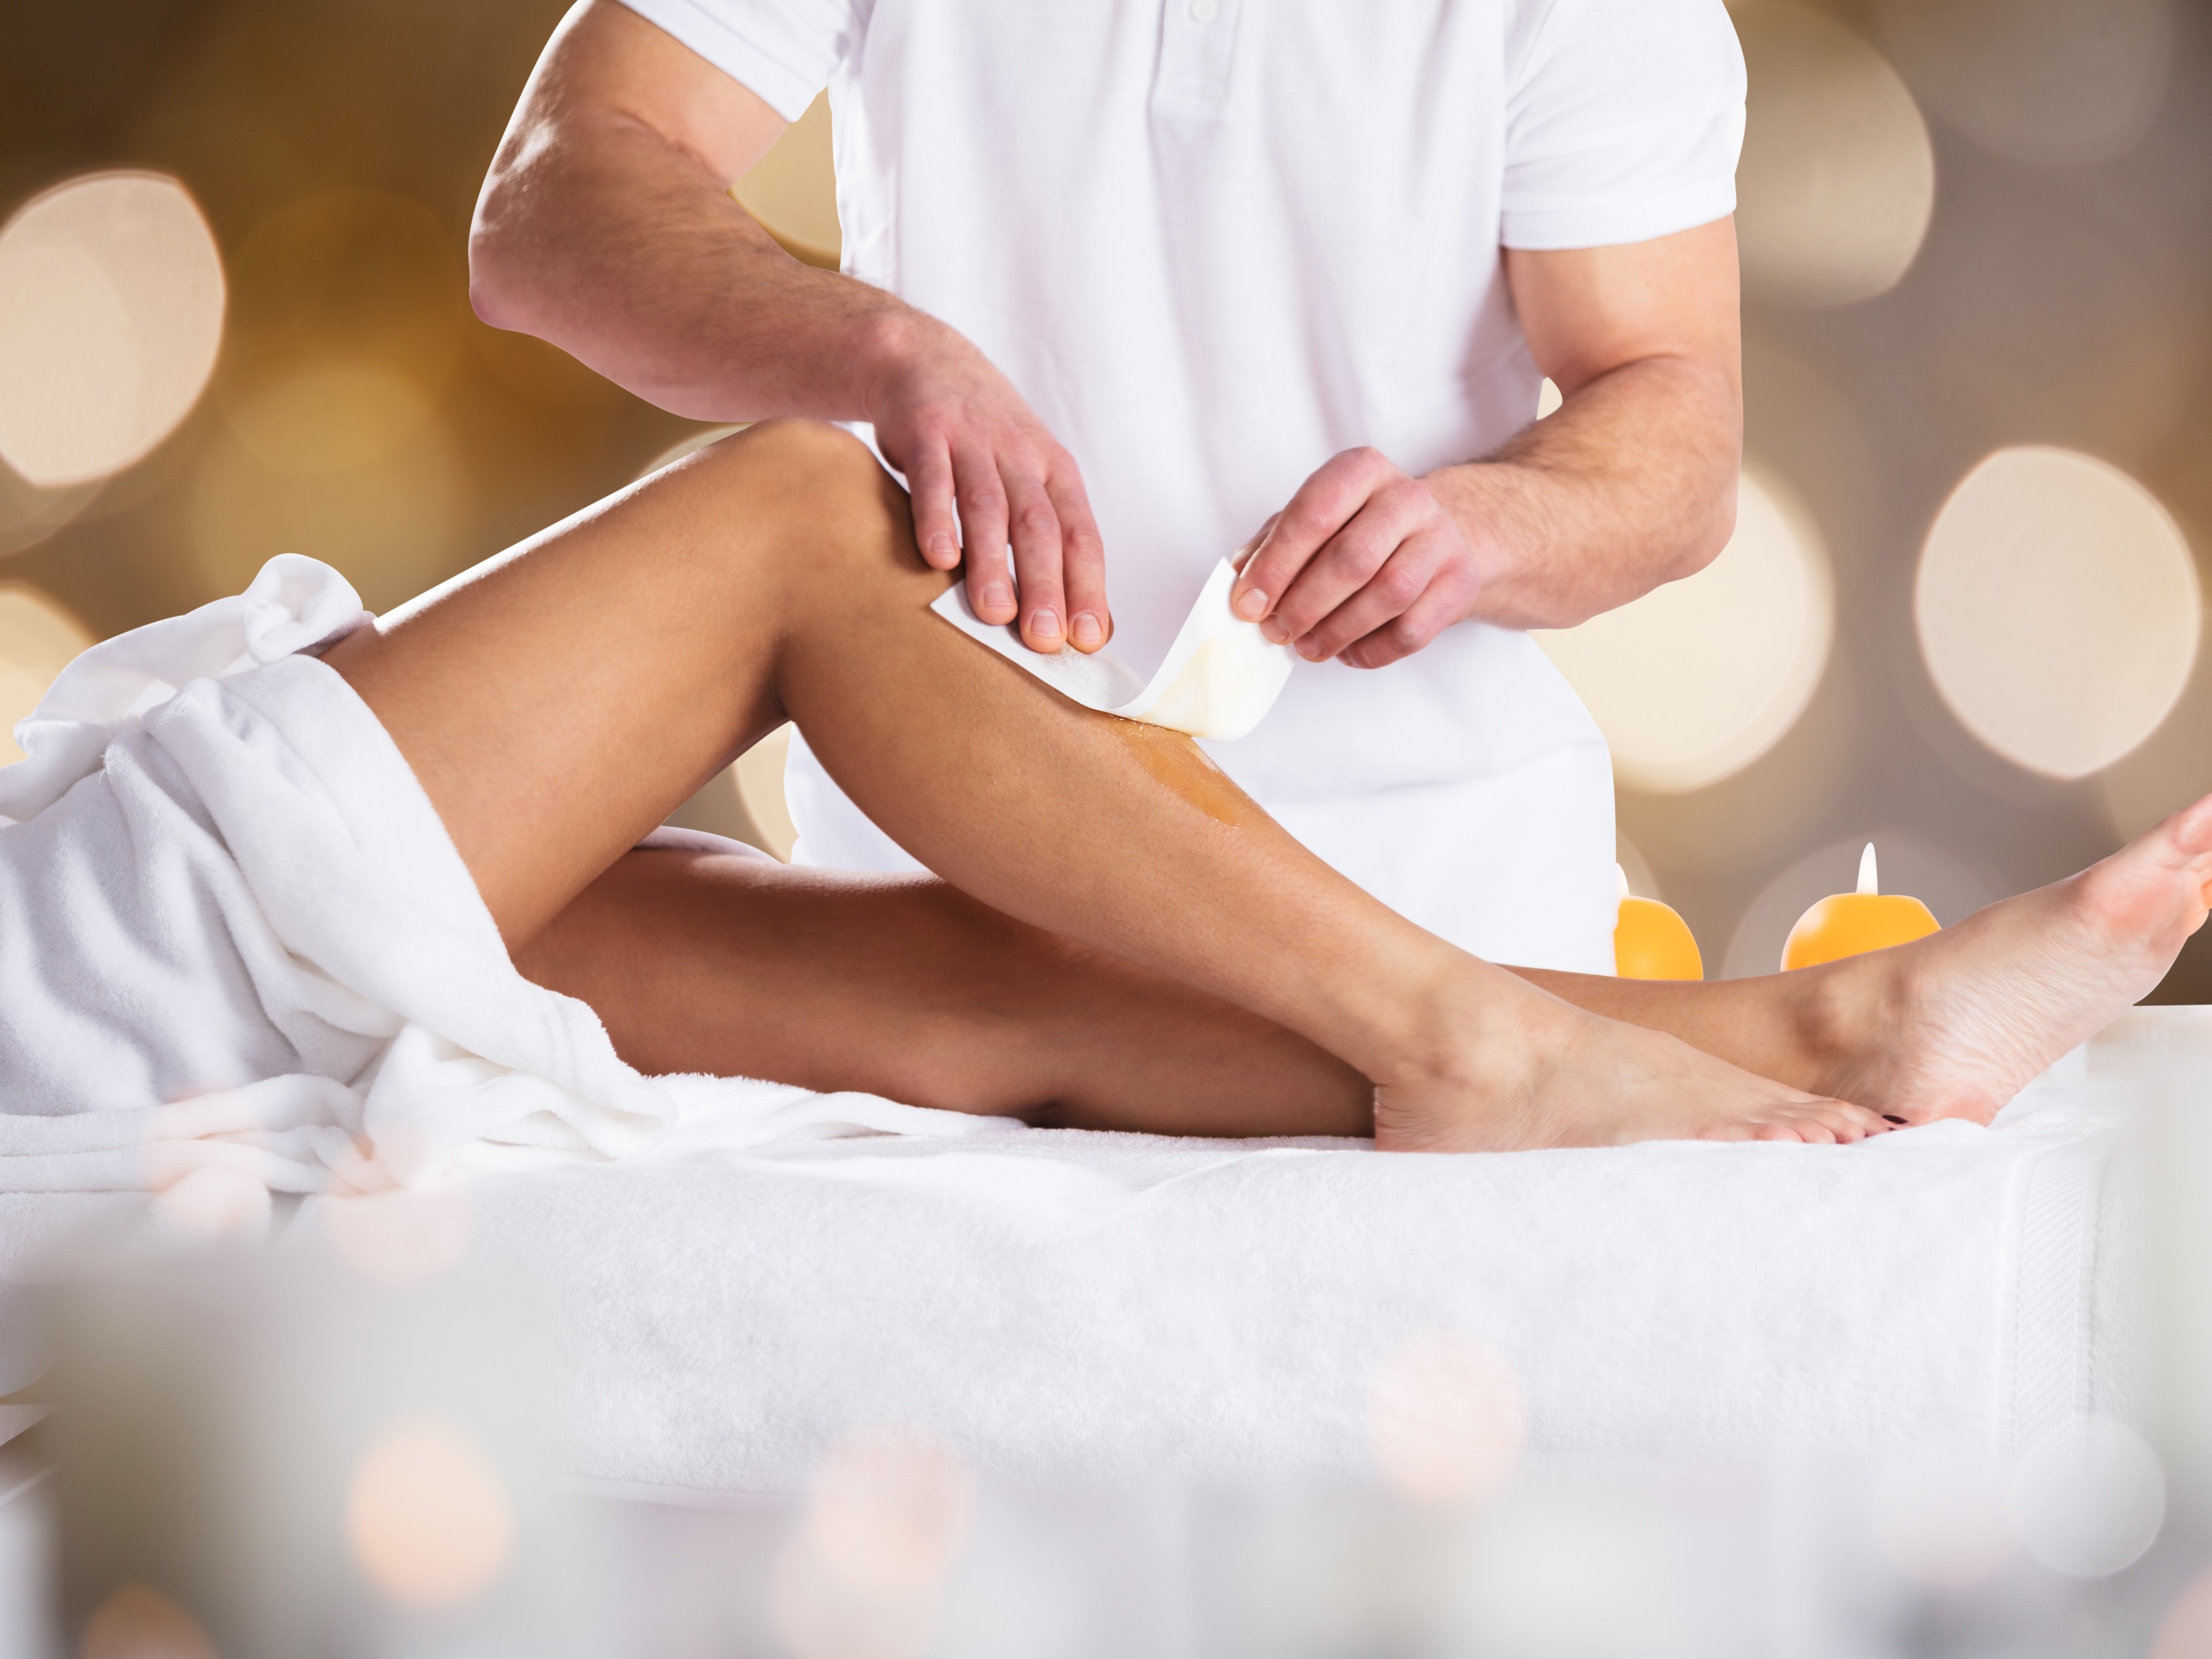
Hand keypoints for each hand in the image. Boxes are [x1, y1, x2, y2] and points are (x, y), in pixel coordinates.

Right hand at [866, 314, 1109, 653]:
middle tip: (1043, 640)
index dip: (1086, 587)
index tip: (1086, 639)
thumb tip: (1072, 618)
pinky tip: (938, 558)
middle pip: (1039, 527)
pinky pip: (933, 478)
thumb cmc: (983, 439)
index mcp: (1055, 472)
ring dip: (992, 562)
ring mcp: (973, 440)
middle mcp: (1021, 455)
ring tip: (993, 613)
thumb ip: (1045, 533)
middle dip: (1046, 585)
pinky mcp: (926, 431)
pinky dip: (936, 517)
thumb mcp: (1026, 472)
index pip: (1080, 535)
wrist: (923, 359)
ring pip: (988, 507)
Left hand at [1228, 448, 1484, 669]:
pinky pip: (1412, 630)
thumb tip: (1240, 584)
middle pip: (1352, 559)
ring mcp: (1441, 538)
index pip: (1313, 514)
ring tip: (1308, 647)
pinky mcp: (1460, 582)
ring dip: (1337, 631)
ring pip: (1387, 595)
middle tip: (1277, 632)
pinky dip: (1371, 651)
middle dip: (1304, 604)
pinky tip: (1348, 651)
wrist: (1434, 537)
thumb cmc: (1357, 529)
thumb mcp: (1311, 521)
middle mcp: (1407, 496)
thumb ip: (1270, 546)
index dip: (1275, 565)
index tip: (1248, 605)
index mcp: (1361, 470)